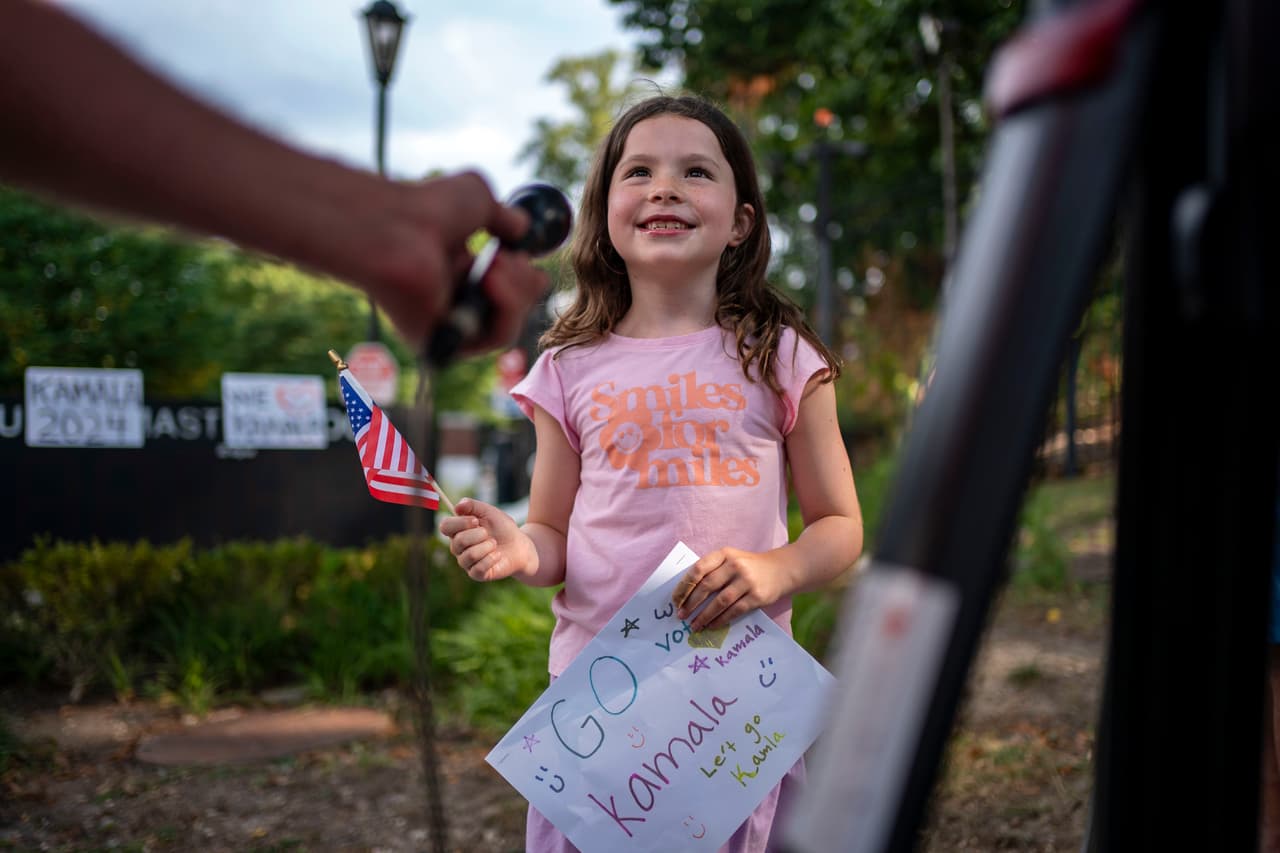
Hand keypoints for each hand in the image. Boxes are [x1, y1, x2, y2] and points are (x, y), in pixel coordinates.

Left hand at [365, 171, 548, 351]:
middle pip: (512, 309)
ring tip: (496, 265)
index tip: (522, 252)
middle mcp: (451, 301)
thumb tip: (522, 226)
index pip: (504, 287)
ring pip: (507, 326)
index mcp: (455, 270)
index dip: (523, 273)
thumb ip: (505, 216)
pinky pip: (495, 338)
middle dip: (524, 281)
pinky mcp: (444, 344)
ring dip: (517, 292)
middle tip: (506, 256)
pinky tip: (489, 280)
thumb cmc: (427, 209)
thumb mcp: (478, 200)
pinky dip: (505, 308)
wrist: (397, 227)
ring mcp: (446, 326)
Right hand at [438, 497, 534, 581]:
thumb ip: (473, 506)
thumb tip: (457, 506)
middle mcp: (458, 547)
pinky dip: (492, 558)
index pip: (445, 526)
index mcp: (457, 531)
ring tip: (494, 544)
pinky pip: (478, 568)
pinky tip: (498, 555)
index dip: (459, 523)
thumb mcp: (489, 512)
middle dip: (478, 535)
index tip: (475, 520)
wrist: (520, 545)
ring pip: (469, 555)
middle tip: (488, 533)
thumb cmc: (502, 528)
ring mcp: (466, 562)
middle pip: (458, 541)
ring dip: (487, 546)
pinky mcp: (476, 574)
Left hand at [672, 547, 785, 631]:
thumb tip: (687, 594)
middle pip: (707, 586)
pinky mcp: (757, 596)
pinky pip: (734, 611)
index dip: (685, 586)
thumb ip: (712, 570)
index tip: (675, 600)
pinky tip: (711, 626)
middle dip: (691, 603)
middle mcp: (735, 565)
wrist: (782, 569)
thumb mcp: (731, 559)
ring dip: (704, 616)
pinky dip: (720, 620)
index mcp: (724, 554)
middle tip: (681, 616)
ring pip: (720, 602)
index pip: (698, 569)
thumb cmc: (749, 566)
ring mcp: (747, 581)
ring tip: (694, 625)